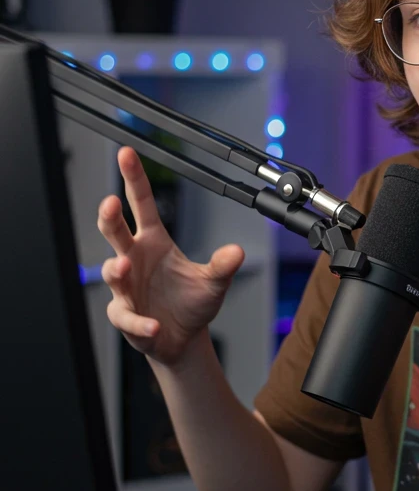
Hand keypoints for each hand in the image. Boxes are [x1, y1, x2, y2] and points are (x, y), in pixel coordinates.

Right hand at [97, 146, 244, 366]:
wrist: (183, 337)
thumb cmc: (192, 302)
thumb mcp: (215, 283)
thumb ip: (223, 266)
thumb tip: (236, 251)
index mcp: (155, 241)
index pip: (142, 204)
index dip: (134, 178)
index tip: (127, 153)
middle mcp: (135, 258)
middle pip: (115, 232)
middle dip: (109, 217)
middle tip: (110, 204)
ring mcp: (127, 287)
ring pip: (113, 272)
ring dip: (117, 269)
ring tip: (125, 266)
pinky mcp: (126, 315)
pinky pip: (126, 316)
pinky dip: (139, 322)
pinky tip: (153, 325)